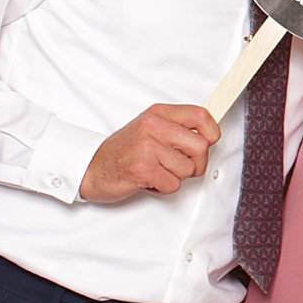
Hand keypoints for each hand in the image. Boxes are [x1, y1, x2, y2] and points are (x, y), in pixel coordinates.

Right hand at [79, 104, 219, 201]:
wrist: (90, 168)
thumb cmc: (124, 150)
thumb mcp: (150, 129)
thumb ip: (177, 128)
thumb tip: (210, 136)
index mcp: (159, 114)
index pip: (201, 115)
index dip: (212, 132)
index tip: (208, 142)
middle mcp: (153, 126)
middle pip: (201, 146)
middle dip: (196, 162)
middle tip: (179, 165)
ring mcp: (147, 147)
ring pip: (188, 169)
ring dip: (175, 177)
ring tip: (157, 170)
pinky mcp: (142, 169)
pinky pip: (173, 185)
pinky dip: (163, 188)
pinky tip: (148, 179)